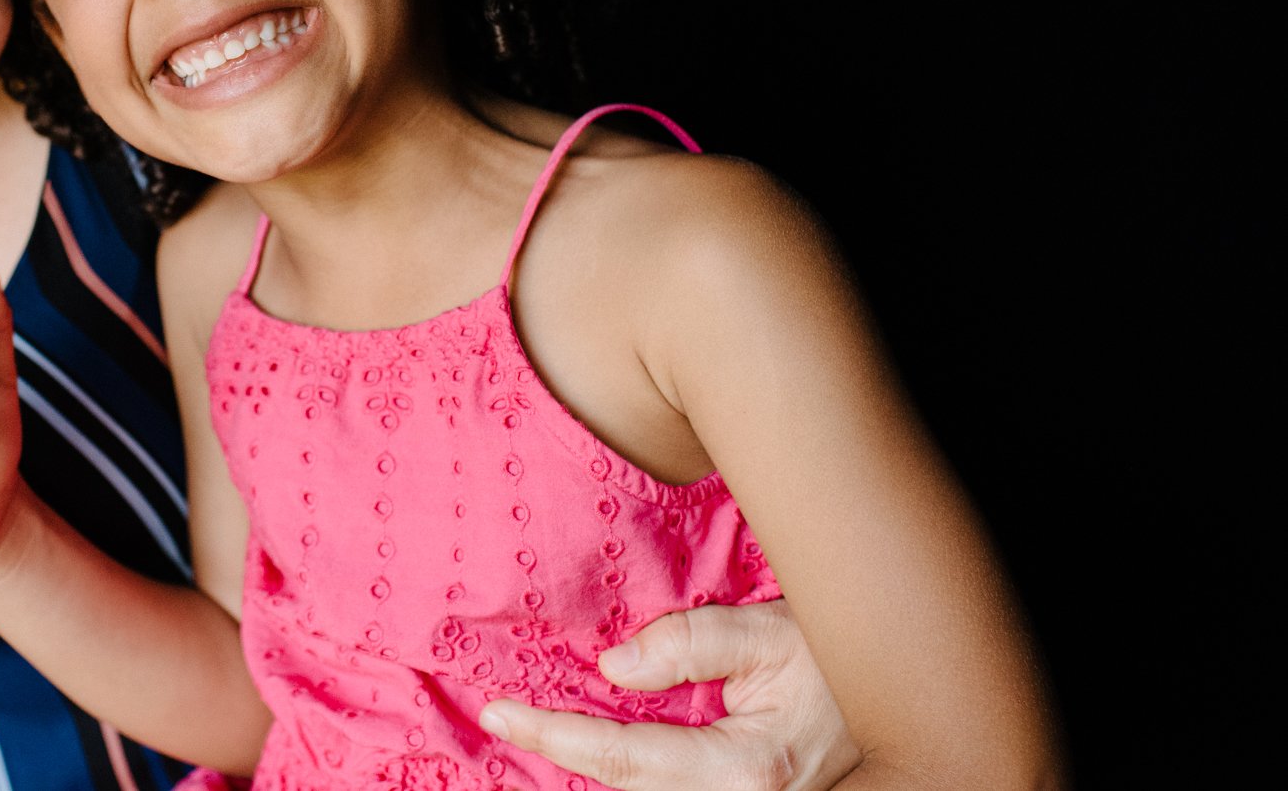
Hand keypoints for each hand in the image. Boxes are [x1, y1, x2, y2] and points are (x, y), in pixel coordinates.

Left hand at [478, 600, 858, 790]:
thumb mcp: (770, 633)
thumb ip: (691, 644)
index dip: (555, 734)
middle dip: (560, 755)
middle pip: (625, 790)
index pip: (623, 757)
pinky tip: (596, 743)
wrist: (908, 698)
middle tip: (503, 720)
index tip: (501, 713)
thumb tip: (613, 666)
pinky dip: (627, 770)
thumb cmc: (841, 657)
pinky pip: (668, 790)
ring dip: (593, 767)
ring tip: (537, 728)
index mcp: (744, 768)